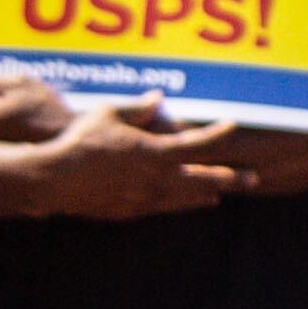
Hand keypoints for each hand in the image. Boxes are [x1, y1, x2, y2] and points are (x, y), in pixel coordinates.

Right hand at [23, 95, 249, 217]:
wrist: (54, 180)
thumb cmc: (79, 140)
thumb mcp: (108, 113)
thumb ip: (137, 108)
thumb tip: (157, 97)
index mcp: (154, 152)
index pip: (196, 144)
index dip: (217, 135)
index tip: (233, 126)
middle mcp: (155, 179)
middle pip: (202, 179)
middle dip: (230, 178)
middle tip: (253, 179)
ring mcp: (143, 198)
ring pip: (184, 198)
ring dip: (205, 193)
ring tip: (221, 194)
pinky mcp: (128, 211)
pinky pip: (161, 208)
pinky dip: (178, 204)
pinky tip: (183, 203)